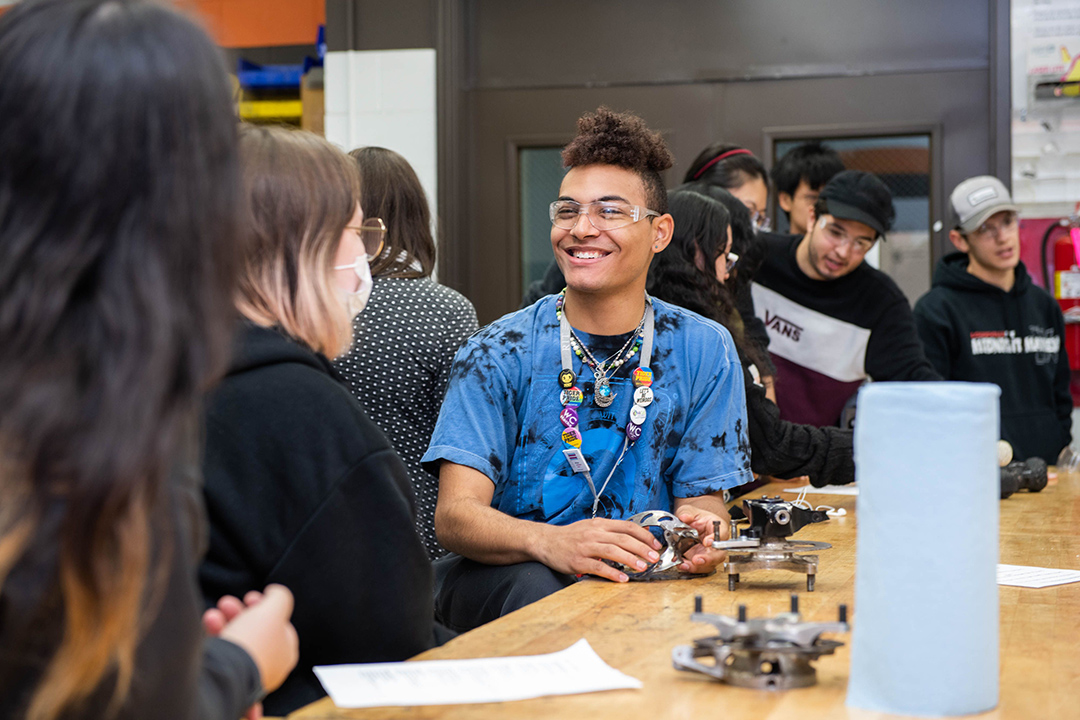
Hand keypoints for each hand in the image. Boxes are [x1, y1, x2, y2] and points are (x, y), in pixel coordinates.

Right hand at [214, 584, 298, 695]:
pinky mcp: (225, 677)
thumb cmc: (254, 641)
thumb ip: (279, 596)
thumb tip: (274, 592)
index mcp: (285, 653)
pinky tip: (207, 623)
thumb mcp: (275, 608)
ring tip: (212, 614)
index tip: (250, 597)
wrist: (225, 672)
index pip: (278, 626)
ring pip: (235, 640)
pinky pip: (221, 652)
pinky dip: (214, 635)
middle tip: (226, 603)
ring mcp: (245, 673)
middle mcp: (267, 666)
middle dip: (238, 612)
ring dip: (223, 621)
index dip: (265, 607)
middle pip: (254, 631)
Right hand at [536, 518, 661, 581]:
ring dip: (630, 560)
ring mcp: (586, 547)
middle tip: (654, 557)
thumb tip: (635, 536)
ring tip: (642, 567)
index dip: (644, 535)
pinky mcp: (578, 561)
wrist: (546, 541)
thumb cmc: (571, 536)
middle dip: (642, 548)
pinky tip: (622, 579)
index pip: (627, 526)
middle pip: (623, 539)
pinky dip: (612, 573)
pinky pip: (598, 567)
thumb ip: (611, 531)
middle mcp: (594, 533)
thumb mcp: (591, 527)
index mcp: (600, 524)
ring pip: (613, 551)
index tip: (655, 544)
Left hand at [675, 505, 727, 573]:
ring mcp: (708, 554)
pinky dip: (689, 568)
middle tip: (697, 559)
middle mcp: (716, 544)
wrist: (694, 523)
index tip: (707, 541)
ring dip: (697, 567)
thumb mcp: (691, 511)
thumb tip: (684, 517)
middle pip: (719, 555)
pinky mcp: (700, 559)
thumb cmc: (698, 517)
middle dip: (708, 559)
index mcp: (718, 529)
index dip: (716, 539)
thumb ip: (687, 513)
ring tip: (685, 565)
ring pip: (709, 565)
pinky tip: (681, 565)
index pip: (722, 535)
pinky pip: (698, 568)